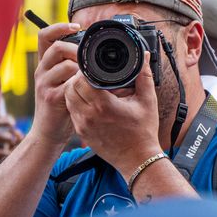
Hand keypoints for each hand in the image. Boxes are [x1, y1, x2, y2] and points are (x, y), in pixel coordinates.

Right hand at [28, 22, 80, 145]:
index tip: (77, 26)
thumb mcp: (63, 81)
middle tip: (89, 59)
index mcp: (45, 64)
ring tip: (90, 78)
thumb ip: (73, 66)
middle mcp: (41, 71)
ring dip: (82, 69)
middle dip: (77, 50)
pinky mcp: (51, 97)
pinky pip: (69, 84)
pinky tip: (89, 90)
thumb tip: (94, 51)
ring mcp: (44, 84)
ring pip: (65, 64)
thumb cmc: (61, 105)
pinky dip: (82, 84)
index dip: (60, 26)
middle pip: (57, 47)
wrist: (48, 132)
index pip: (45, 35)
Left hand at [65, 51, 162, 175]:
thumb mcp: (147, 101)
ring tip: (88, 87)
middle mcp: (89, 116)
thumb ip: (143, 75)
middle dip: (78, 79)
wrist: (137, 160)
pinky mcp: (82, 133)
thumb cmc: (144, 132)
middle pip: (71, 88)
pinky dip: (76, 104)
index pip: (81, 80)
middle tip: (89, 75)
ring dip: (75, 91)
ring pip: (68, 100)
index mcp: (104, 105)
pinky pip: (72, 112)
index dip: (84, 71)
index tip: (92, 67)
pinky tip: (89, 102)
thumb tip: (144, 56)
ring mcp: (83, 126)